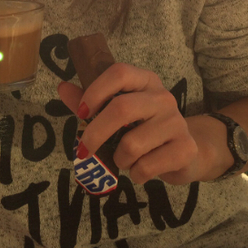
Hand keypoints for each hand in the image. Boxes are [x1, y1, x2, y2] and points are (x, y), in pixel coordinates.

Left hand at [58, 62, 213, 184]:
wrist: (186, 152)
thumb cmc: (145, 128)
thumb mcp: (119, 112)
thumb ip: (91, 101)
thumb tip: (62, 87)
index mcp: (145, 80)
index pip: (119, 73)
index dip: (96, 91)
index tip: (82, 113)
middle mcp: (163, 97)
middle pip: (122, 108)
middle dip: (95, 134)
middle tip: (83, 151)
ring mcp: (177, 122)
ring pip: (132, 144)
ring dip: (119, 159)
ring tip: (124, 159)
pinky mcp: (185, 149)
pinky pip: (146, 167)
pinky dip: (135, 174)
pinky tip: (141, 170)